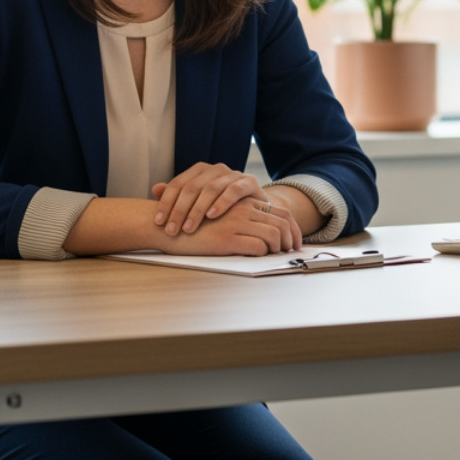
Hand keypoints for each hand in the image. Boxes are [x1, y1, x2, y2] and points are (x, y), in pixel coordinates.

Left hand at [152, 163, 267, 236]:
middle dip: (179, 210)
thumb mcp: (199, 202)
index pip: (178, 184)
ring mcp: (233, 174)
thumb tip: (155, 189)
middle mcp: (215, 169)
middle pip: (192, 187)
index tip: (159, 222)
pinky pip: (234, 190)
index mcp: (200, 171)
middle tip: (171, 230)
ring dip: (197, 210)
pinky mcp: (249, 182)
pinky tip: (212, 215)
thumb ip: (178, 196)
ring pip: (210, 188)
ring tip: (189, 228)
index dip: (166, 202)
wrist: (256, 208)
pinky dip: (222, 203)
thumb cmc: (223, 207)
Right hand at [156, 196, 300, 255]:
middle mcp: (242, 209)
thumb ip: (239, 218)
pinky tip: (261, 258)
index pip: (280, 211)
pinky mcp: (227, 238)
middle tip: (293, 251)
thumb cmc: (191, 225)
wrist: (165, 226)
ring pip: (274, 234)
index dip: (292, 226)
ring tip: (279, 256)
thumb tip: (263, 236)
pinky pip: (258, 246)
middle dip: (292, 238)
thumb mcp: (219, 216)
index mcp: (242, 201)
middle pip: (283, 221)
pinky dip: (265, 254)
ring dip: (280, 247)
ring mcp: (236, 223)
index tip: (295, 241)